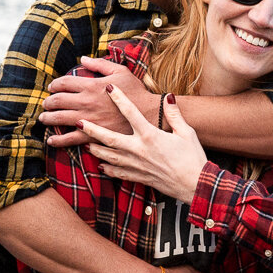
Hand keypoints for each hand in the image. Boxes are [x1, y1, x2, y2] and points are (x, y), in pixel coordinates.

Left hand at [40, 57, 152, 148]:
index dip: (54, 84)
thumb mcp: (119, 71)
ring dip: (48, 118)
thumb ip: (99, 64)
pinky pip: (70, 138)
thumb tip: (82, 58)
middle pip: (58, 100)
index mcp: (91, 85)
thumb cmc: (135, 92)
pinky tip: (51, 140)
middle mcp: (86, 102)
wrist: (148, 114)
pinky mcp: (93, 134)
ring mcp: (88, 119)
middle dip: (48, 101)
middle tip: (46, 103)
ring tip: (43, 118)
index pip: (64, 83)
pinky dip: (58, 140)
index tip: (51, 87)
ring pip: (60, 118)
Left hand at [81, 88, 207, 202]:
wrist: (195, 185)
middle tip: (78, 121)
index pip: (130, 113)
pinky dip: (108, 169)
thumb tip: (169, 97)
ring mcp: (137, 165)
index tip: (109, 88)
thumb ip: (174, 114)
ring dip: (96, 149)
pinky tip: (101, 165)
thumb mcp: (186, 132)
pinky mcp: (139, 177)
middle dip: (91, 129)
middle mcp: (139, 150)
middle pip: (109, 138)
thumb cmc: (193, 158)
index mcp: (150, 136)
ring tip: (85, 143)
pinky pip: (118, 173)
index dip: (119, 99)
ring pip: (109, 156)